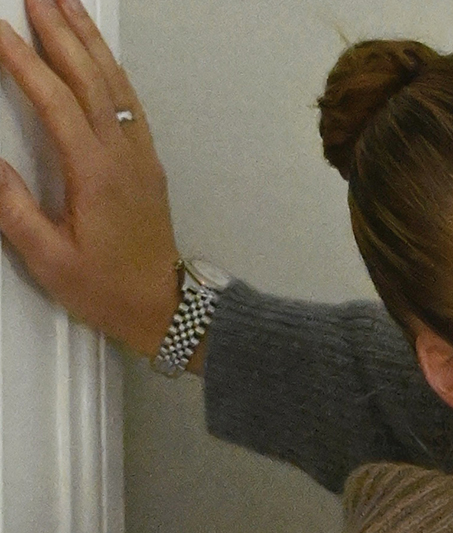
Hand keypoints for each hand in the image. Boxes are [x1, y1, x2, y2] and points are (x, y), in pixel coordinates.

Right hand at [0, 0, 181, 357]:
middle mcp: (122, 155)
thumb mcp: (51, 260)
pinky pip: (128, 101)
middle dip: (58, 29)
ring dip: (87, 38)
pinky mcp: (148, 164)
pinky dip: (109, 67)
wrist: (168, 312)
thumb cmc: (110, 291)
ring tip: (65, 1)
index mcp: (95, 173)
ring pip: (113, 81)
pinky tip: (96, 50)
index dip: (23, 60)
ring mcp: (139, 156)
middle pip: (87, 76)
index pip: (54, 99)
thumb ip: (14, 210)